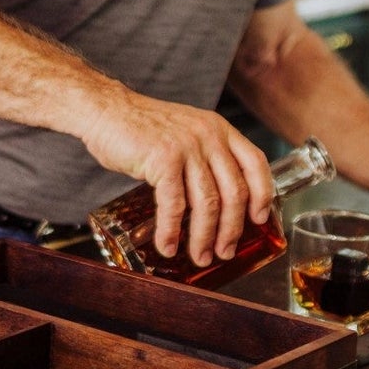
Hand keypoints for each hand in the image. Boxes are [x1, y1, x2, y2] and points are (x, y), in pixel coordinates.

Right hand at [81, 91, 275, 267]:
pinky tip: (168, 246)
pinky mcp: (163, 159)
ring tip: (200, 257)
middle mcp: (209, 136)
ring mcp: (187, 147)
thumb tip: (214, 204)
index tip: (260, 219)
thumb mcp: (185, 133)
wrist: (106, 111)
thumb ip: (203, 158)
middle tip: (225, 252)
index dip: (262, 194)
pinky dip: (171, 231)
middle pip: (234, 191)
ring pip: (207, 203)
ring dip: (204, 237)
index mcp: (219, 129)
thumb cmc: (142, 129)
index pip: (255, 163)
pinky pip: (174, 205)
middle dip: (232, 229)